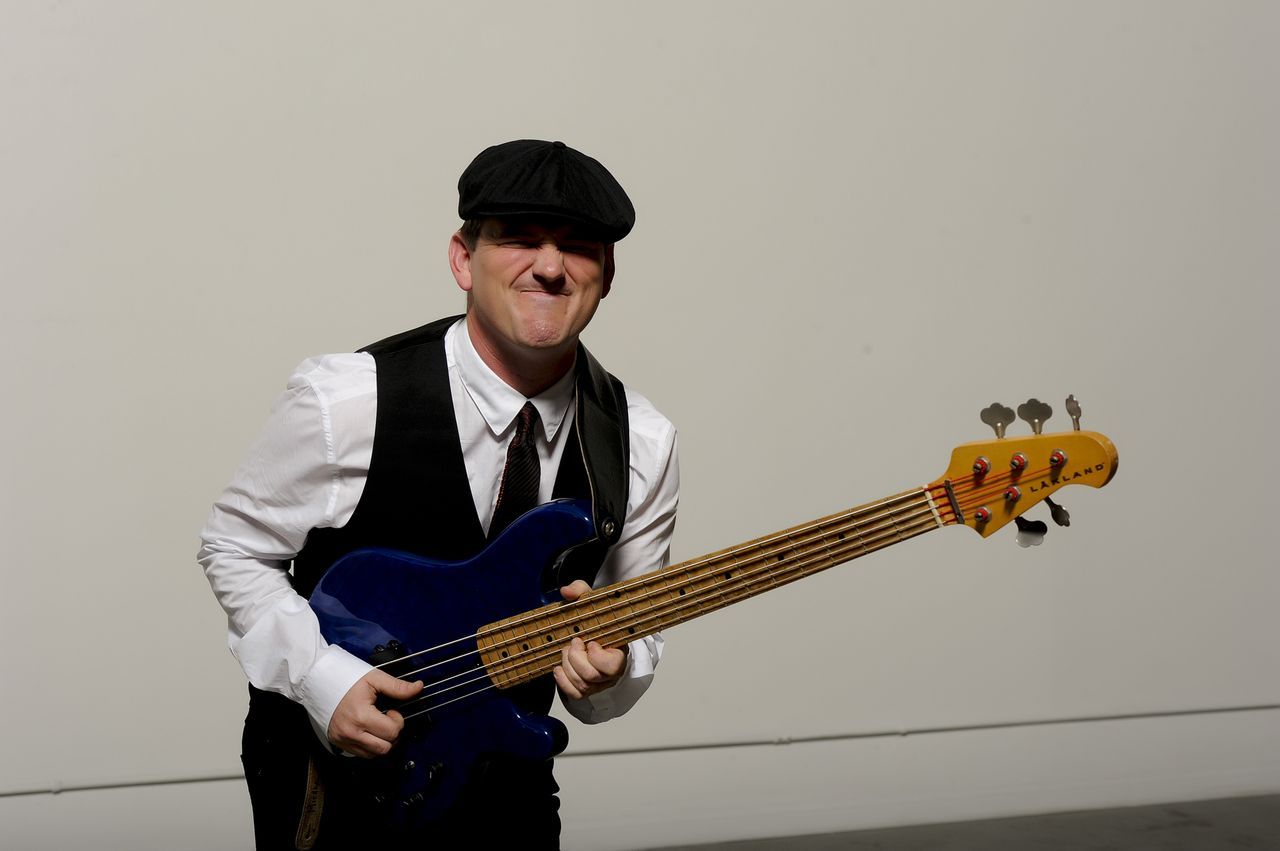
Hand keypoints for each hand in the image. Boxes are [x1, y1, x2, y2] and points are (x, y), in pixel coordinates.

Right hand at [327, 668, 423, 757]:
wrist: (318, 681)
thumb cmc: (345, 678)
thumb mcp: (374, 678)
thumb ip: (398, 687)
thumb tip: (418, 687)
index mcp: (361, 716)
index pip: (392, 732)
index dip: (397, 721)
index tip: (391, 710)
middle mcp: (351, 732)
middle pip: (384, 748)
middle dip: (392, 734)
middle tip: (387, 719)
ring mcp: (343, 740)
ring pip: (374, 754)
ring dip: (382, 742)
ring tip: (378, 725)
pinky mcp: (338, 744)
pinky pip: (361, 754)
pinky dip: (369, 746)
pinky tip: (368, 731)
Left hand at [553, 580, 627, 699]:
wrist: (597, 632)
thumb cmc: (597, 620)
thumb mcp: (592, 602)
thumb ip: (581, 591)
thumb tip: (566, 592)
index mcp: (619, 651)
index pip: (612, 665)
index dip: (597, 656)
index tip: (590, 641)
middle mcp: (612, 672)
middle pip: (592, 676)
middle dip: (576, 659)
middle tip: (573, 643)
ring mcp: (600, 682)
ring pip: (582, 686)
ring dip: (568, 667)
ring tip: (566, 651)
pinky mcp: (588, 689)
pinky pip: (575, 694)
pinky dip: (563, 682)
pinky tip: (558, 668)